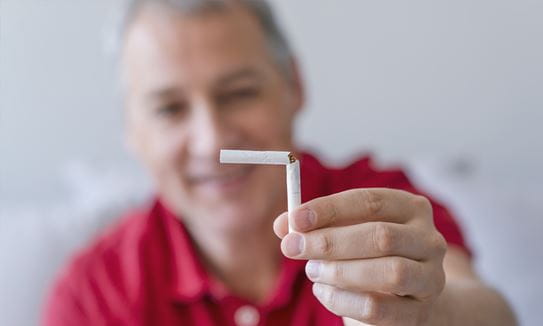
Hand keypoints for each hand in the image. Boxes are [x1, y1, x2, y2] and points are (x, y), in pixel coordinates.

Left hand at [273, 188, 446, 324]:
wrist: (410, 296)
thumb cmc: (372, 255)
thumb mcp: (347, 232)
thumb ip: (317, 226)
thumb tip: (283, 225)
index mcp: (410, 208)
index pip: (370, 201)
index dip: (330, 209)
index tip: (295, 219)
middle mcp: (428, 239)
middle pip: (381, 236)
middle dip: (330, 242)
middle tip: (293, 247)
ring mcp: (430, 277)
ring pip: (389, 272)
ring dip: (341, 272)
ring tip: (312, 271)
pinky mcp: (420, 311)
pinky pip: (379, 308)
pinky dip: (342, 300)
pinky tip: (323, 291)